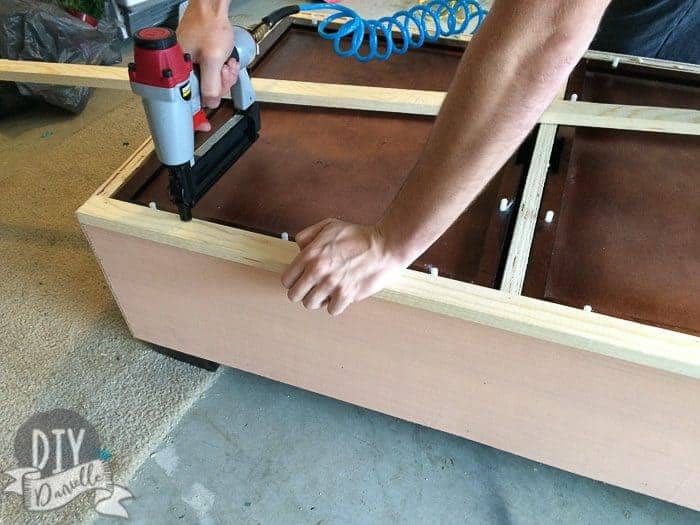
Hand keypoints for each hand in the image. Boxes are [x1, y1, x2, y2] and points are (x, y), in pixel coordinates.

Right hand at [177, 0, 238, 121]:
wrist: (212, 6)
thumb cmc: (209, 24)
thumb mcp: (213, 60)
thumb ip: (211, 85)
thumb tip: (210, 104)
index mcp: (176, 69)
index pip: (183, 101)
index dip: (195, 117)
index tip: (203, 127)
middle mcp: (179, 68)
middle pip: (201, 93)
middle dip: (218, 87)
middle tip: (224, 75)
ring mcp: (188, 64)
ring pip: (208, 84)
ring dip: (223, 78)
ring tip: (226, 64)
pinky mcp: (197, 59)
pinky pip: (210, 73)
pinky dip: (221, 70)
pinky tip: (225, 61)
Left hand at [281, 219, 405, 315]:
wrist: (385, 246)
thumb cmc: (359, 235)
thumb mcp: (329, 225)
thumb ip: (308, 235)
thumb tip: (298, 248)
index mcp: (310, 254)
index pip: (287, 279)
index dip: (294, 280)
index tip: (302, 280)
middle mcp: (318, 271)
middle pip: (294, 295)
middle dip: (303, 292)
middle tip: (313, 288)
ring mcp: (331, 284)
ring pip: (310, 304)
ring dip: (318, 300)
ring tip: (327, 291)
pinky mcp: (346, 295)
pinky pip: (331, 310)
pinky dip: (336, 305)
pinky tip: (341, 295)